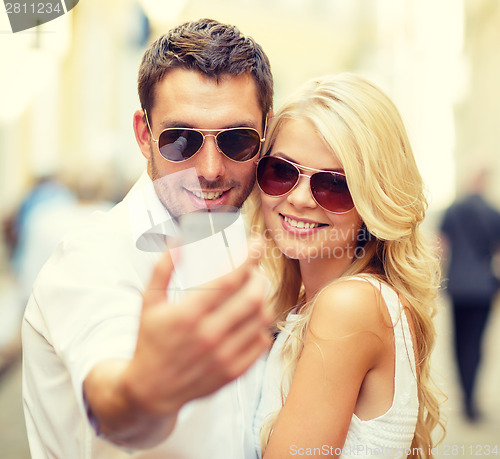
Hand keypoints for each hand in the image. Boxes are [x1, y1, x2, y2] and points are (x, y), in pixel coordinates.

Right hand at [84, 238, 271, 448]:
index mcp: (188, 315)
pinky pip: (262, 341)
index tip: (257, 244)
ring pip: (262, 318)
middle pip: (252, 298)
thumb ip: (162, 269)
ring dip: (263, 298)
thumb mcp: (148, 302)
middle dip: (259, 276)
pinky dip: (262, 324)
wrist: (151, 389)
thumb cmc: (151, 340)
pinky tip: (250, 318)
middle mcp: (209, 336)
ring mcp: (224, 356)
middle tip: (255, 270)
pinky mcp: (234, 372)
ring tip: (254, 291)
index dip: (248, 259)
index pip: (229, 281)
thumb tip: (179, 241)